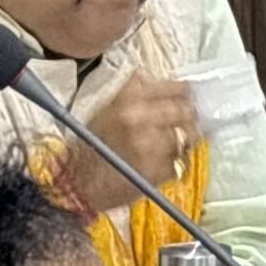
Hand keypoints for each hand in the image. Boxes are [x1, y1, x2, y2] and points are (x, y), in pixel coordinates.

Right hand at [64, 75, 198, 213]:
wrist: (76, 181)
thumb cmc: (92, 142)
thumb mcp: (109, 107)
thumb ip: (137, 91)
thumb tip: (166, 83)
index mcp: (130, 98)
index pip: (177, 89)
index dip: (185, 94)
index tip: (187, 99)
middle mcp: (141, 118)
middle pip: (187, 112)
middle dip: (189, 119)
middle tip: (186, 123)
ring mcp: (150, 146)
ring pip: (188, 138)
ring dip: (185, 142)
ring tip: (175, 145)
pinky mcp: (155, 171)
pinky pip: (180, 163)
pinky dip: (176, 164)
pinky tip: (163, 163)